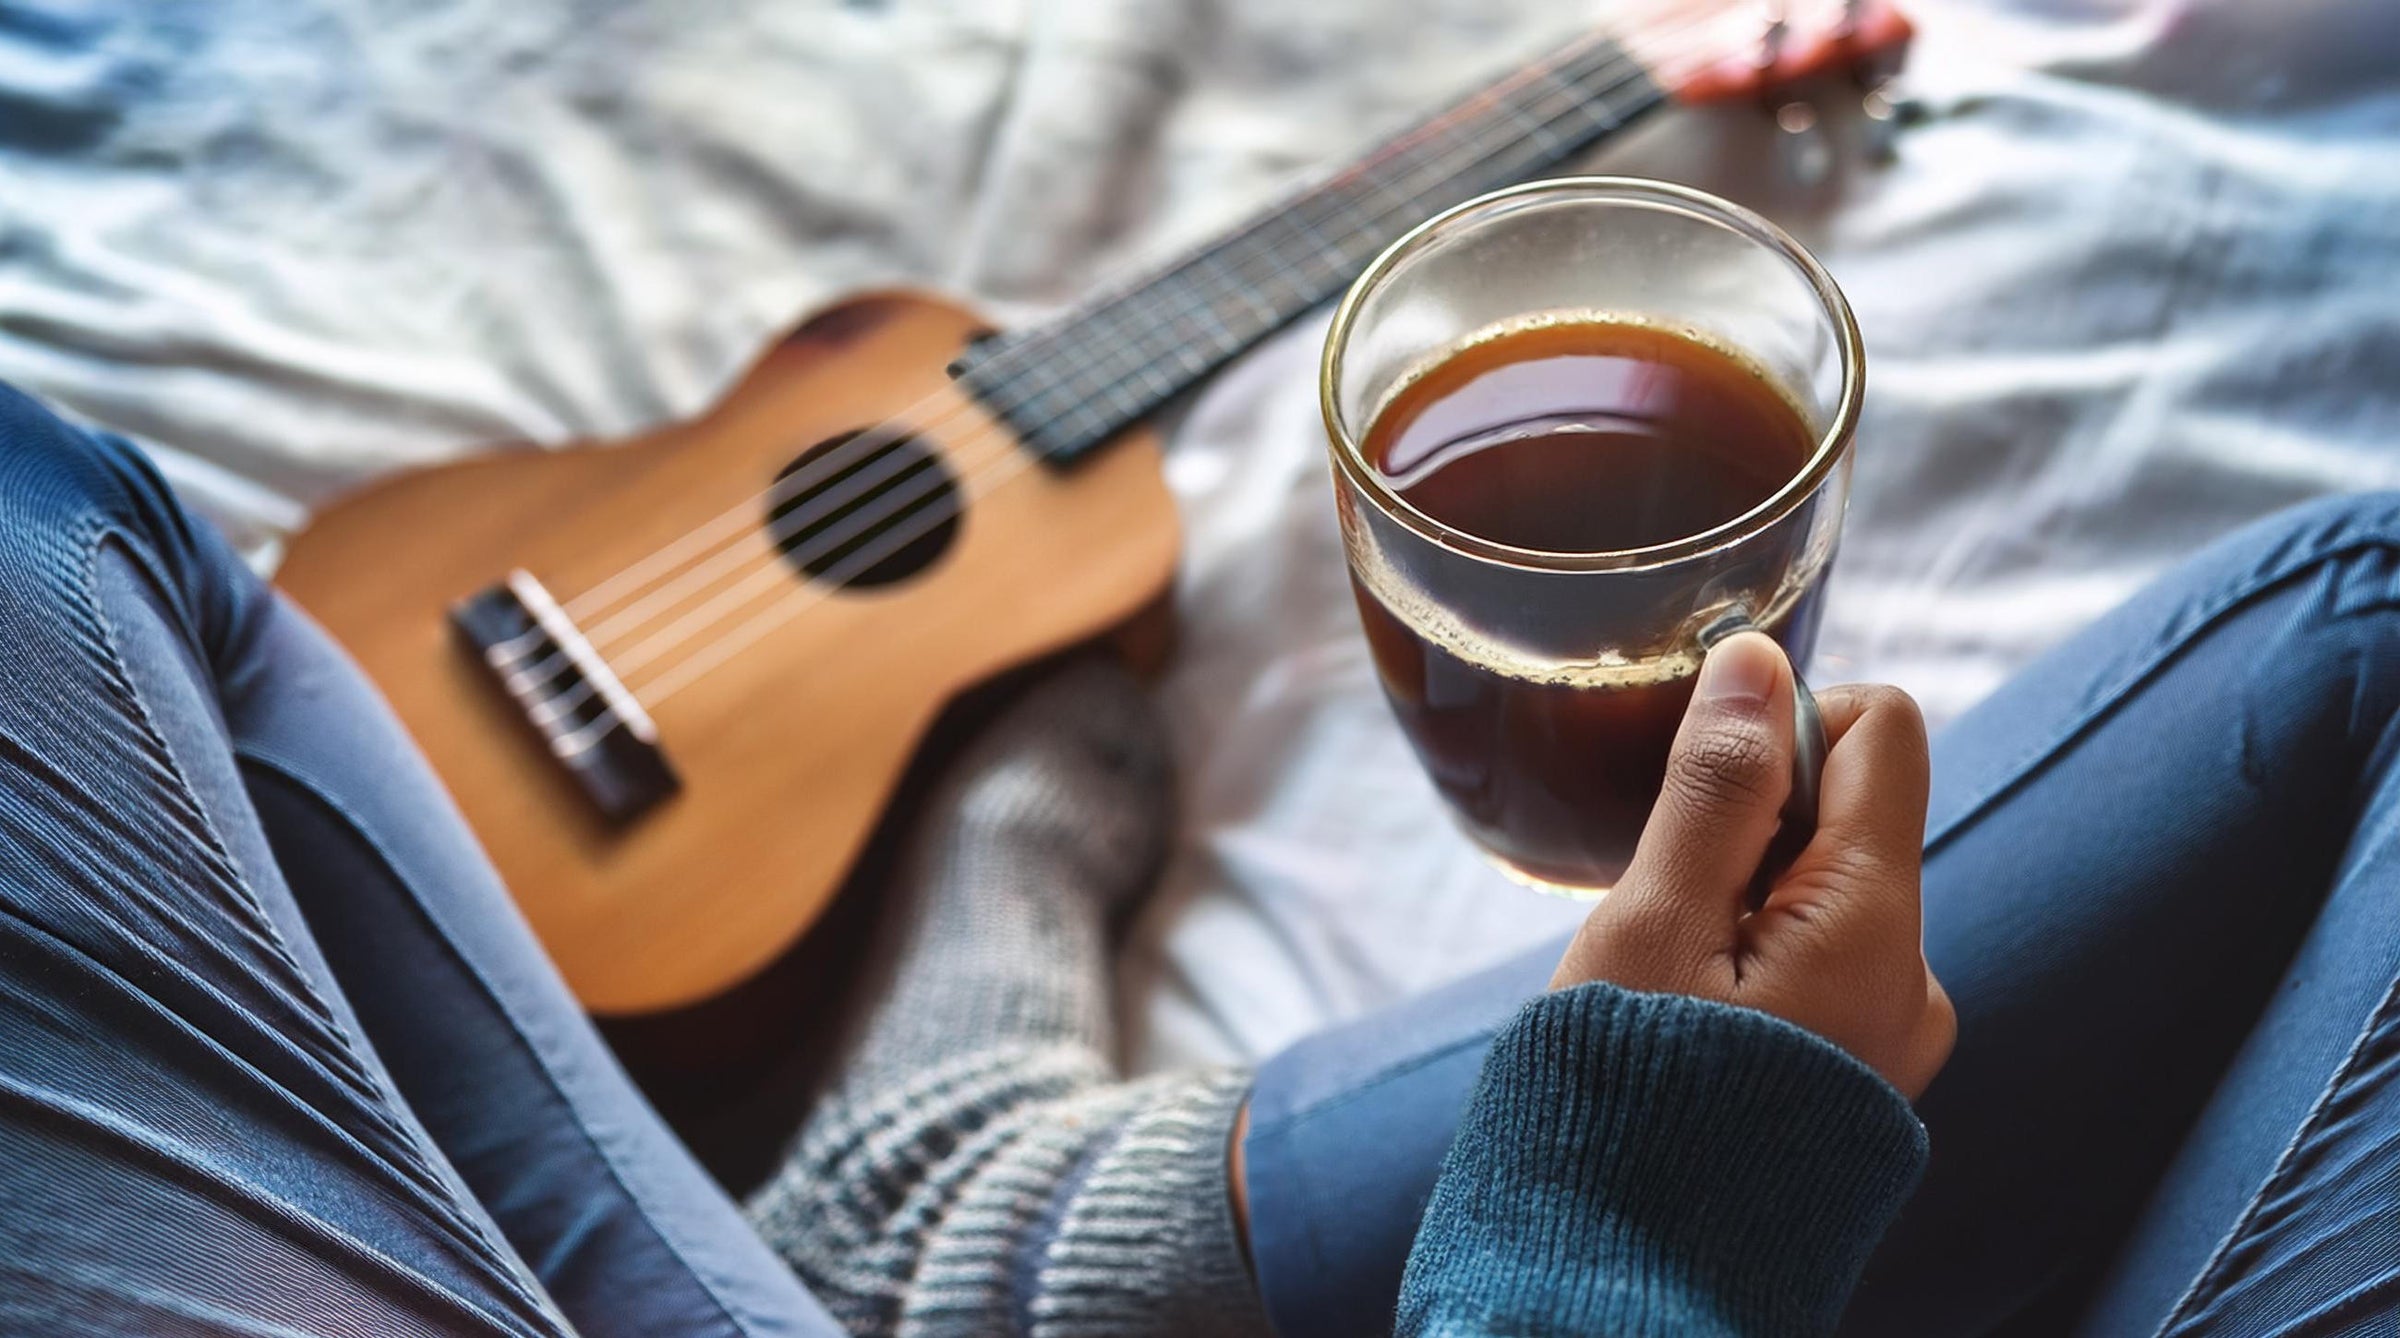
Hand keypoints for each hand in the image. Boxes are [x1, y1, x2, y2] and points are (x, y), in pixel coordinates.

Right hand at [1551, 632, 1954, 1099]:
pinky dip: (1752, 962)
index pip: (1882, 729)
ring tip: (1667, 983)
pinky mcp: (1861, 1078)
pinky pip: (1818, 965)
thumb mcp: (1650, 925)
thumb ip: (1714, 787)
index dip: (1784, 724)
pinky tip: (1690, 1022)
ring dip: (1742, 901)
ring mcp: (1895, 1036)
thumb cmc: (1622, 1101)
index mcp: (1875, 923)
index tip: (1697, 791)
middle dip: (1748, 827)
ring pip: (1823, 893)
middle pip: (1849, 813)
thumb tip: (1759, 659)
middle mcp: (1914, 976)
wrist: (1625, 1275)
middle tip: (1663, 912)